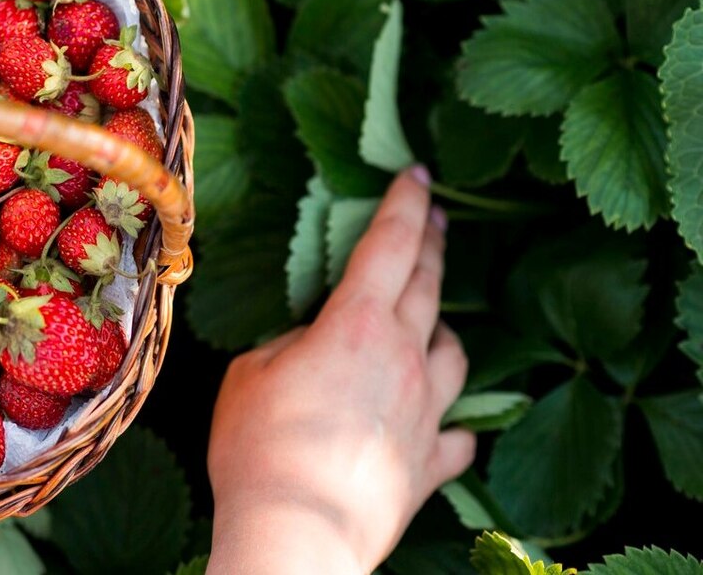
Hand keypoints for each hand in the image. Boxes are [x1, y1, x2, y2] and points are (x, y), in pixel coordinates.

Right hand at [206, 167, 474, 573]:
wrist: (297, 534)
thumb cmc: (260, 449)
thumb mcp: (250, 376)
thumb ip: (288, 346)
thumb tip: (311, 347)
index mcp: (357, 326)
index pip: (390, 246)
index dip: (405, 203)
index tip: (417, 172)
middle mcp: (404, 359)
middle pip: (430, 287)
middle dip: (432, 244)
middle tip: (435, 217)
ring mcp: (425, 413)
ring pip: (454, 353)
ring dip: (442, 329)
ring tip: (430, 324)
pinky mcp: (429, 464)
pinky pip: (456, 433)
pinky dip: (450, 421)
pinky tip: (442, 422)